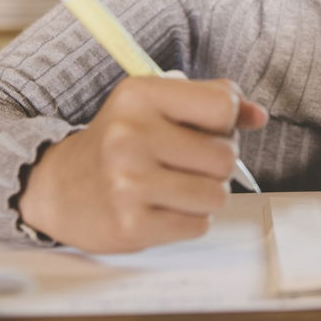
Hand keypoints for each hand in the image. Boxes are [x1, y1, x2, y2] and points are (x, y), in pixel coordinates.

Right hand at [18, 76, 267, 252]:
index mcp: (140, 95)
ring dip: (205, 193)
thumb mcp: (157, 104)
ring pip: (216, 194)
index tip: (212, 126)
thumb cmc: (121, 140)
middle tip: (187, 160)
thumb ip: (212, 102)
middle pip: (224, 156)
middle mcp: (130, 135)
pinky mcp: (132, 224)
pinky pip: (198, 224)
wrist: (61, 187)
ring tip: (175, 184)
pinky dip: (189, 218)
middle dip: (216, 162)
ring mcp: (129, 182)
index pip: (222, 105)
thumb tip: (258, 116)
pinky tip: (161, 205)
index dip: (228, 120)